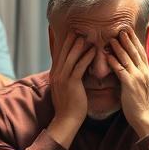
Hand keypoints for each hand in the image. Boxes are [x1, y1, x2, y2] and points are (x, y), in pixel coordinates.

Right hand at [47, 30, 94, 147]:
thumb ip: (69, 78)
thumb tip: (75, 70)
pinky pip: (79, 67)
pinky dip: (86, 57)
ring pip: (71, 57)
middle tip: (78, 29)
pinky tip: (93, 50)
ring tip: (85, 36)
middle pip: (64, 53)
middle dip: (71, 40)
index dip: (66, 44)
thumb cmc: (70, 106)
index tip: (72, 34)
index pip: (60, 55)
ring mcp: (63, 78)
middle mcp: (57, 74)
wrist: (66, 120)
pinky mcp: (71, 83)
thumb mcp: (66, 89)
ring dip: (79, 46)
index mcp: (55, 75)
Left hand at [107, 28, 148, 136]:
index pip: (141, 52)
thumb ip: (137, 75)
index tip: (129, 31)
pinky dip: (114, 61)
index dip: (135, 41)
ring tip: (112, 38)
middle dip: (128, 39)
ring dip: (119, 47)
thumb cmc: (140, 104)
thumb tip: (130, 68)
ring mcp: (137, 77)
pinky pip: (120, 70)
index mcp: (147, 72)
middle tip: (122, 28)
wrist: (145, 117)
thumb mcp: (141, 86)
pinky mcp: (130, 84)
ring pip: (127, 58)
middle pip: (135, 52)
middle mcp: (144, 72)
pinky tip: (108, 56)